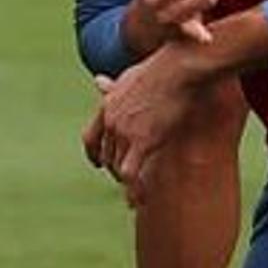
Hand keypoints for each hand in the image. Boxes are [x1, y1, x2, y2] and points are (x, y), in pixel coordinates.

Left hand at [81, 37, 222, 204]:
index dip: (94, 154)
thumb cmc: (161, 68)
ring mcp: (123, 131)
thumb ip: (112, 87)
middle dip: (115, 169)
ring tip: (136, 194)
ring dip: (126, 182)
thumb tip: (97, 81)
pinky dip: (134, 190)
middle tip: (128, 181)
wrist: (177, 68)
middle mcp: (110, 120)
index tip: (98, 164)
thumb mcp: (129, 76)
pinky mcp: (141, 141)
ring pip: (117, 167)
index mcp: (106, 105)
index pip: (90, 138)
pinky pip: (130, 174)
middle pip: (106, 156)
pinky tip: (140, 200)